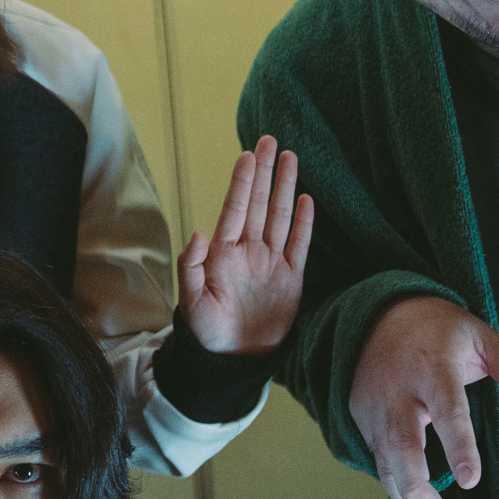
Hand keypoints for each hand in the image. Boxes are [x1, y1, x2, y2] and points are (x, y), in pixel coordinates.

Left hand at [180, 136, 314, 356]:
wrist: (235, 359)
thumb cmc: (208, 331)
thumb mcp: (192, 301)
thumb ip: (192, 266)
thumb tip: (199, 231)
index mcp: (224, 253)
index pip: (235, 208)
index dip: (242, 181)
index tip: (248, 154)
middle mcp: (249, 251)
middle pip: (259, 203)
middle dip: (264, 171)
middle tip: (269, 139)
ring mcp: (271, 262)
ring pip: (280, 216)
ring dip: (285, 187)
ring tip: (290, 158)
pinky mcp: (291, 278)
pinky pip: (299, 245)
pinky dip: (303, 222)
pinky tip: (306, 199)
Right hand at [347, 296, 498, 498]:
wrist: (378, 317)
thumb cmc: (442, 332)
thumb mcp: (479, 336)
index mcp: (433, 366)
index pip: (445, 407)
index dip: (456, 443)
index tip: (469, 480)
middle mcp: (398, 390)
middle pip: (400, 441)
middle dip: (415, 482)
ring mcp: (376, 409)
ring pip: (385, 460)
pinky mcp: (364, 425)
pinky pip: (380, 465)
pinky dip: (399, 496)